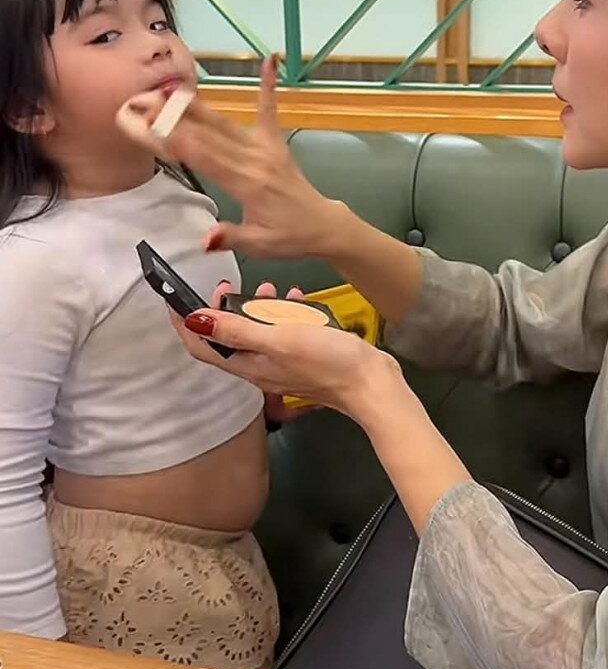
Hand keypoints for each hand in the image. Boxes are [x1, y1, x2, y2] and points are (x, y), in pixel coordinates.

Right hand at [116, 56, 344, 259]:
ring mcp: (264, 147)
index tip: (141, 123)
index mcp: (245, 183)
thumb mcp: (257, 245)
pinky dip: (268, 85)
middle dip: (170, 117)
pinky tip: (269, 59)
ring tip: (168, 87)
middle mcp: (252, 159)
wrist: (323, 227)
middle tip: (140, 100)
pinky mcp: (275, 143)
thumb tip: (205, 240)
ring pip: (224, 122)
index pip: (200, 156)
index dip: (169, 138)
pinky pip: (269, 110)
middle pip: (205, 134)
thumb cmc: (288, 237)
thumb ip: (229, 237)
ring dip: (195, 105)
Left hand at [170, 280, 402, 416]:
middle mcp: (260, 368)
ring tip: (268, 289)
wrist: (371, 382)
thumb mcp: (278, 339)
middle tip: (228, 286)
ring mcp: (281, 364)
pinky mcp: (302, 357)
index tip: (175, 300)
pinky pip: (282, 332)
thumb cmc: (327, 361)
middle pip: (227, 339)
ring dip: (255, 309)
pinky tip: (297, 298)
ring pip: (256, 333)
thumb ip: (237, 330)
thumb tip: (194, 320)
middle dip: (222, 311)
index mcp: (248, 366)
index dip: (184, 325)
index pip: (202, 347)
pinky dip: (283, 314)